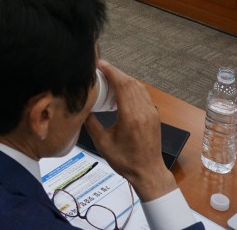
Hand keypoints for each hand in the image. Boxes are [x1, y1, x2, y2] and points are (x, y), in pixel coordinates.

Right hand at [84, 61, 176, 201]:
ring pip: (138, 86)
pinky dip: (132, 87)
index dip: (111, 71)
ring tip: (110, 77)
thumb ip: (91, 122)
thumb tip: (82, 107)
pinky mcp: (154, 114)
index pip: (122, 85)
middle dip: (116, 72)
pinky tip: (122, 90)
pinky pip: (143, 94)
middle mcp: (143, 111)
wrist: (148, 172)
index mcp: (130, 117)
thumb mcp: (102, 143)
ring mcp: (151, 112)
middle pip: (130, 82)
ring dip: (124, 79)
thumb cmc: (125, 160)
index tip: (100, 64)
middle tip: (101, 68)